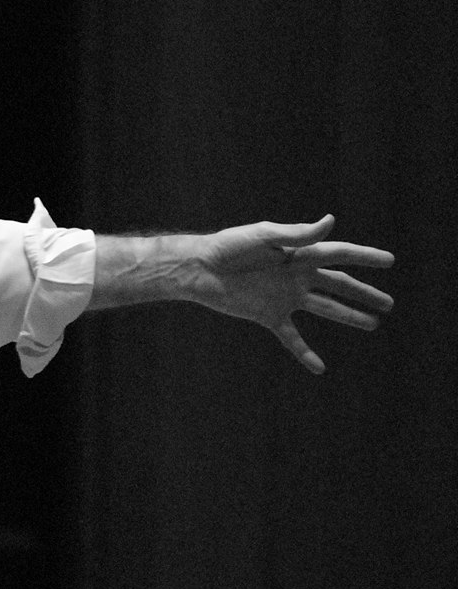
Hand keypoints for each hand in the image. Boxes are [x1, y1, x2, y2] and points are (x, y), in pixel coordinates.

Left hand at [191, 215, 393, 373]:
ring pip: (325, 309)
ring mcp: (285, 297)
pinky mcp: (268, 315)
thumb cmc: (228, 247)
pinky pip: (291, 337)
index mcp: (299, 253)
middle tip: (389, 303)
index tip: (390, 261)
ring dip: (348, 316)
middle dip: (364, 293)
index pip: (340, 254)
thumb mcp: (263, 236)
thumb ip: (296, 234)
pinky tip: (319, 368)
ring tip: (372, 324)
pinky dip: (304, 353)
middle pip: (339, 285)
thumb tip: (331, 221)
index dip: (365, 257)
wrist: (199, 270)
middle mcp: (297, 275)